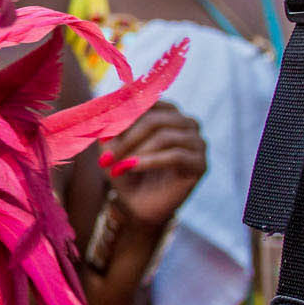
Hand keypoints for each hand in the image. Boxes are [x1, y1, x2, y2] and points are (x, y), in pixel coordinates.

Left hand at [98, 104, 204, 228]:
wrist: (135, 204)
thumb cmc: (124, 169)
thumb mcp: (112, 143)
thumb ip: (111, 122)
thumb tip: (108, 100)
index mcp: (167, 112)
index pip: (149, 100)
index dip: (123, 114)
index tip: (102, 130)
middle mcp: (186, 123)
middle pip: (156, 119)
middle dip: (127, 137)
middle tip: (106, 154)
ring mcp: (197, 143)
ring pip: (165, 137)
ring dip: (135, 151)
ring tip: (117, 165)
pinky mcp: (200, 164)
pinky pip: (175, 156)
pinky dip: (148, 161)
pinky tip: (130, 168)